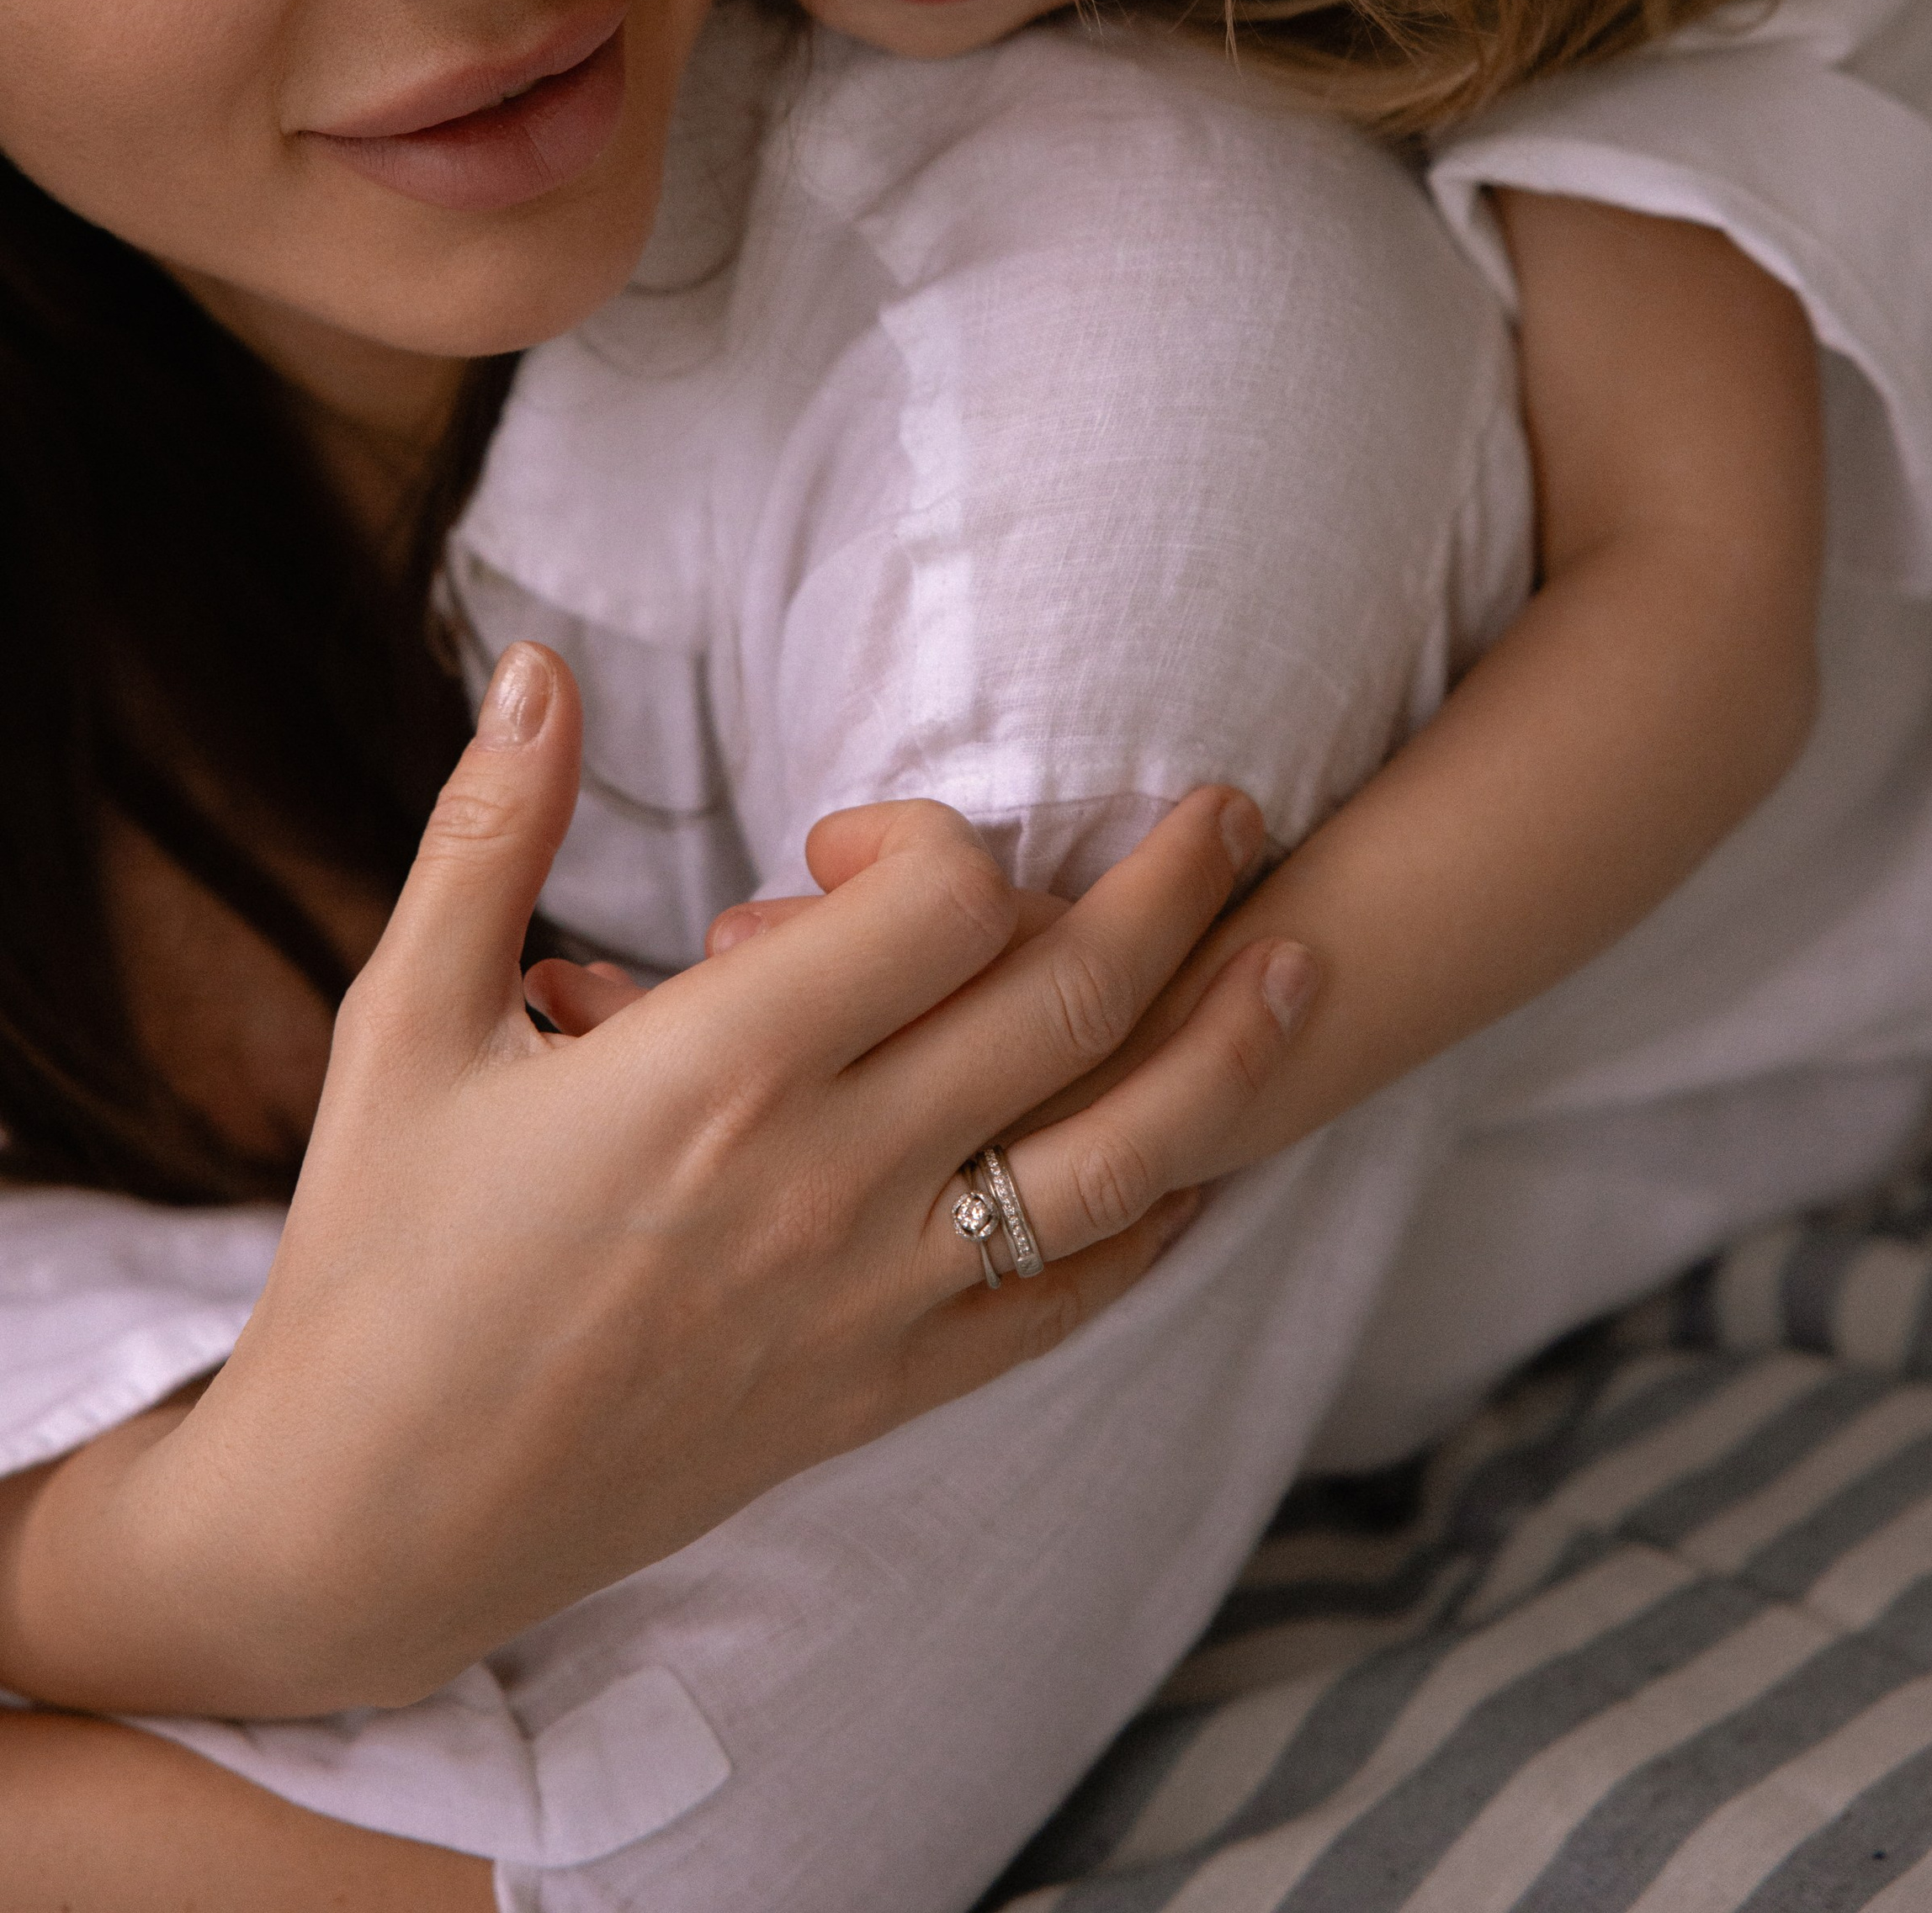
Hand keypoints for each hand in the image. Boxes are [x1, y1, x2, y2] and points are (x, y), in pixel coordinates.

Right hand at [0, 648, 1314, 1723]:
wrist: (366, 1527)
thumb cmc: (376, 1260)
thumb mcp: (404, 1024)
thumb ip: (491, 832)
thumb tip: (540, 663)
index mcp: (716, 1074)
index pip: (941, 907)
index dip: (935, 834)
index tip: (851, 844)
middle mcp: (828, 1182)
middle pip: (1066, 1004)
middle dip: (1170, 891)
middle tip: (1237, 808)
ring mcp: (873, 1299)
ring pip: (1112, 1158)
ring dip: (1228, 1047)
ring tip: (1306, 959)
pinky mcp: (880, 1391)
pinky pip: (1061, 1302)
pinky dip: (1151, 1223)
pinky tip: (1204, 1162)